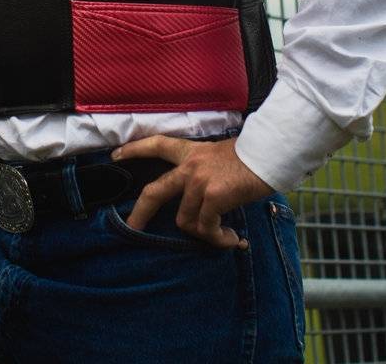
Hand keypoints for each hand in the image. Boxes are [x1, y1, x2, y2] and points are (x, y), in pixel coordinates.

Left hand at [111, 135, 274, 249]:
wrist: (269, 155)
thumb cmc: (252, 157)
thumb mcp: (221, 156)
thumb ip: (206, 171)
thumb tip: (207, 199)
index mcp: (191, 152)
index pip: (157, 145)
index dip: (135, 150)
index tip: (116, 155)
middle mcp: (190, 166)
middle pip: (154, 191)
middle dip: (140, 213)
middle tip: (132, 227)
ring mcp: (198, 182)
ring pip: (185, 221)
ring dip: (206, 234)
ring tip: (225, 236)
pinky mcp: (211, 197)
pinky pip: (206, 229)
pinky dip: (219, 239)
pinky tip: (234, 240)